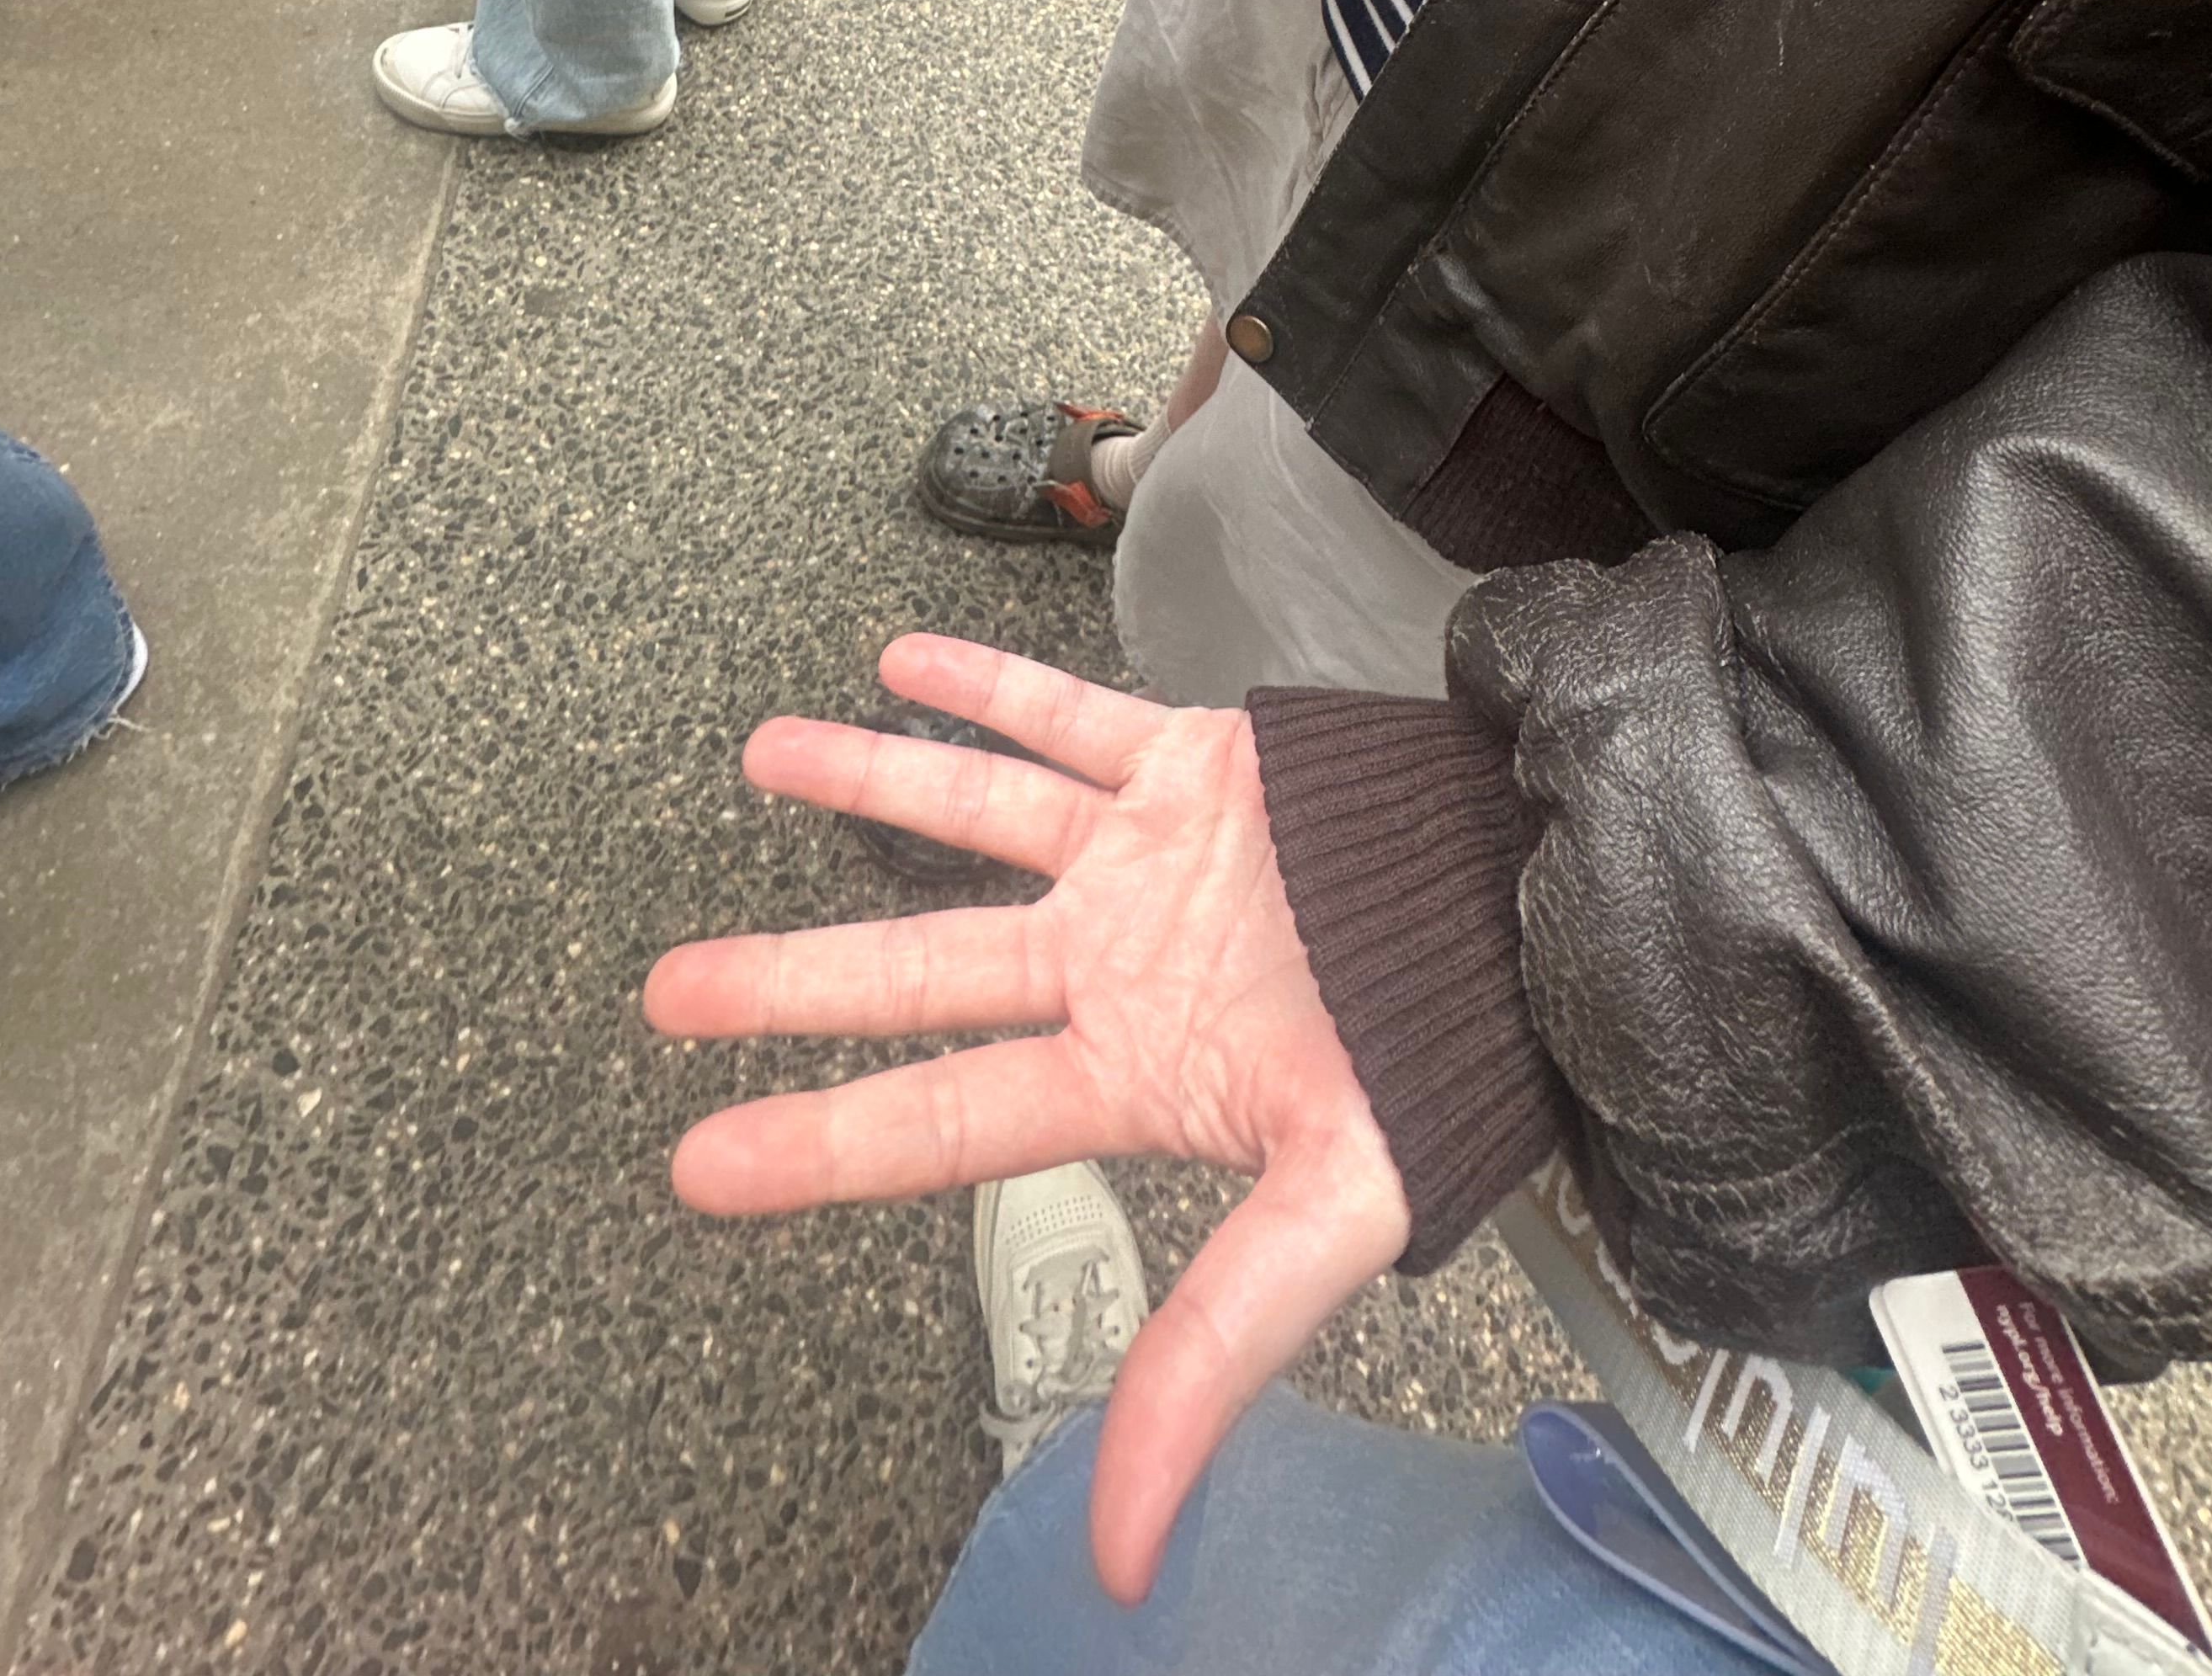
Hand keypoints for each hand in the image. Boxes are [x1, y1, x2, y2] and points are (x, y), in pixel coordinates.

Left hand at [644, 635, 1411, 1602]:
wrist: (1546, 913)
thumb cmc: (1449, 1065)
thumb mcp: (1334, 1217)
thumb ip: (1210, 1358)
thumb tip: (1122, 1555)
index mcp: (1135, 1072)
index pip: (945, 1117)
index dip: (819, 1141)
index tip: (692, 1165)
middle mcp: (1115, 962)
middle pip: (922, 965)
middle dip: (793, 978)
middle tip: (665, 990)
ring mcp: (1147, 858)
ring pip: (976, 815)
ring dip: (872, 778)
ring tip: (763, 754)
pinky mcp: (1196, 763)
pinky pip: (1071, 716)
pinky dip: (990, 685)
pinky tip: (905, 657)